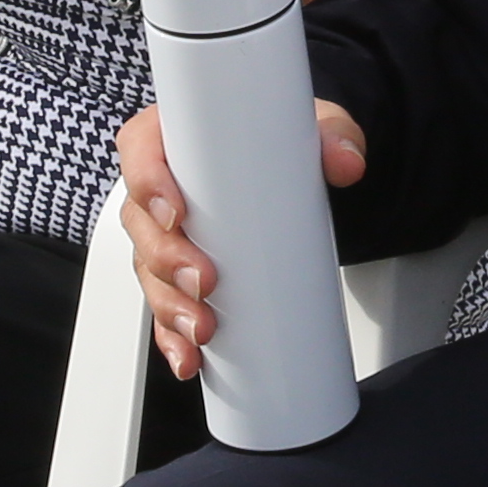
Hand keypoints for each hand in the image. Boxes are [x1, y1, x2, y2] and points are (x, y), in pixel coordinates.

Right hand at [114, 93, 365, 380]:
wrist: (296, 168)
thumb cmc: (283, 141)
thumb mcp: (311, 128)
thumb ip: (333, 136)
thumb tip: (346, 162)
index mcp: (175, 138)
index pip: (141, 152)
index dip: (148, 183)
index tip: (176, 213)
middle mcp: (162, 187)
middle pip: (143, 224)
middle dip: (167, 260)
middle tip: (205, 281)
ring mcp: (167, 234)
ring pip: (150, 272)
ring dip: (171, 306)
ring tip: (203, 329)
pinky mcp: (180, 272)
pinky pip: (165, 306)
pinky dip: (173, 336)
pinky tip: (189, 357)